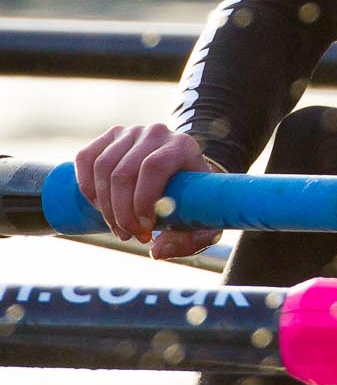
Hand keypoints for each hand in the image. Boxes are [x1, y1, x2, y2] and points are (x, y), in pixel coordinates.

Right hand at [73, 122, 223, 258]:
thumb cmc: (194, 200)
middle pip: (124, 173)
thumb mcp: (202, 222)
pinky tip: (99, 207)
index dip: (142, 201)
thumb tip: (156, 252)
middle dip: (121, 212)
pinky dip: (86, 186)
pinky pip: (86, 158)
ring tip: (117, 227)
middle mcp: (157, 133)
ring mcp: (131, 132)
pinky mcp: (110, 137)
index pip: (154, 167)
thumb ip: (189, 241)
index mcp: (183, 146)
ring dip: (104, 205)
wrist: (182, 175)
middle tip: (129, 235)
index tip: (146, 230)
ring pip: (102, 168)